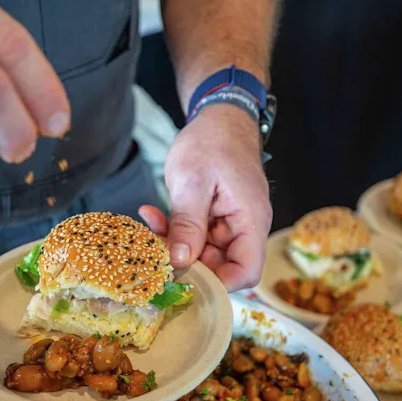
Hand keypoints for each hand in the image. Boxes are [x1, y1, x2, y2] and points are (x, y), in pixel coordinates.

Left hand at [139, 106, 271, 290]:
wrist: (218, 116)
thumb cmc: (213, 141)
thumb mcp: (193, 182)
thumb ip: (188, 224)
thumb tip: (179, 261)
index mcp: (251, 221)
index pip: (246, 272)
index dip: (219, 284)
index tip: (184, 279)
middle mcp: (243, 228)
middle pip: (220, 266)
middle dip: (186, 263)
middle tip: (154, 251)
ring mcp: (227, 223)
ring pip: (200, 253)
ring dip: (173, 245)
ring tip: (150, 225)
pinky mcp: (211, 218)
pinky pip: (192, 236)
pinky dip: (171, 230)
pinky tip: (151, 215)